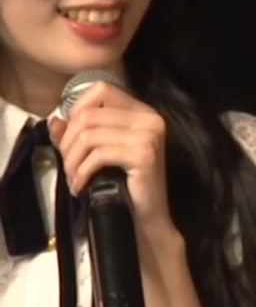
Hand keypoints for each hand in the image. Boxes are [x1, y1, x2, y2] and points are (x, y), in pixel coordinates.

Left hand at [47, 80, 175, 242]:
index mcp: (142, 112)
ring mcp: (150, 135)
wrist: (147, 217)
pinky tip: (81, 185)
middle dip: (68, 142)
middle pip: (88, 114)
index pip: (101, 88)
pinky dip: (82, 171)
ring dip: (72, 160)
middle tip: (69, 165)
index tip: (73, 137)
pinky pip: (98, 154)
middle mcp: (150, 118)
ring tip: (74, 178)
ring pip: (89, 135)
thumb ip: (77, 133)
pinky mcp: (144, 154)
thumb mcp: (98, 154)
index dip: (77, 109)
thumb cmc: (124, 185)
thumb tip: (54, 120)